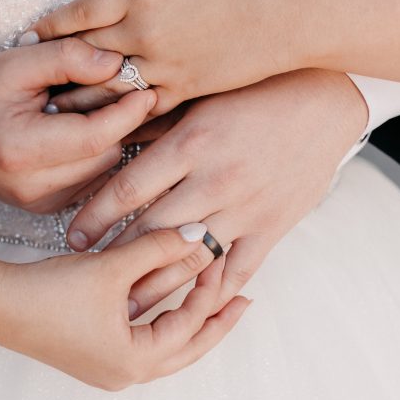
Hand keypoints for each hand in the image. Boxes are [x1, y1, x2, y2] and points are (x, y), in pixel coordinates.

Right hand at [0, 38, 155, 212]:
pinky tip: (81, 133)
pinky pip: (93, 179)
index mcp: (20, 152)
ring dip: (109, 139)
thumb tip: (117, 62)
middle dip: (119, 124)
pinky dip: (95, 155)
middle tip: (119, 93)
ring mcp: (42, 205)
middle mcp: (33, 188)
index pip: (94, 137)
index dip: (127, 112)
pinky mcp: (50, 210)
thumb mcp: (14, 64)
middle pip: (106, 155)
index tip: (147, 88)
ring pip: (105, 169)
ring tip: (93, 111)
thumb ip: (66, 57)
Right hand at [0, 225, 251, 389]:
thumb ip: (159, 248)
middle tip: (244, 299)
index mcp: (136, 361)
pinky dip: (162, 320)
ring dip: (189, 321)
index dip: (210, 289)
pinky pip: (145, 342)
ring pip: (167, 348)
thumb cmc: (48, 291)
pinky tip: (168, 300)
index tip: (220, 257)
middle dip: (215, 322)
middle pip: (188, 349)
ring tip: (212, 297)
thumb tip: (203, 235)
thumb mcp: (111, 267)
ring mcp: (108, 369)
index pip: (191, 325)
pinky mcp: (94, 356)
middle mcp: (126, 374)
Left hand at [27, 0, 294, 115]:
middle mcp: (146, 36)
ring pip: (105, 87)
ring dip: (76, 97)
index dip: (50, 24)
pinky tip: (98, 128)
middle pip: (84, 53)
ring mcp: (165, 68)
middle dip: (53, 65)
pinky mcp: (185, 91)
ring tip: (50, 110)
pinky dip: (117, 118)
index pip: (81, 13)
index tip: (28, 33)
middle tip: (24, 79)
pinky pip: (141, 109)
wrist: (293, 16)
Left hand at [64, 70, 368, 316]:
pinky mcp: (272, 227)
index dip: (95, 217)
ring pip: (190, 259)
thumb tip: (102, 137)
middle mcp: (216, 179)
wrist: (326, 100)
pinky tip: (187, 306)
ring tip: (127, 306)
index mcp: (191, 143)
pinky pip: (237, 271)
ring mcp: (246, 207)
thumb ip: (153, 124)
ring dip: (155, 286)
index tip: (74, 237)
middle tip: (90, 279)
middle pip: (151, 231)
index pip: (128, 189)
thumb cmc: (255, 92)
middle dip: (116, 259)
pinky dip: (212, 293)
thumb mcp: (198, 98)